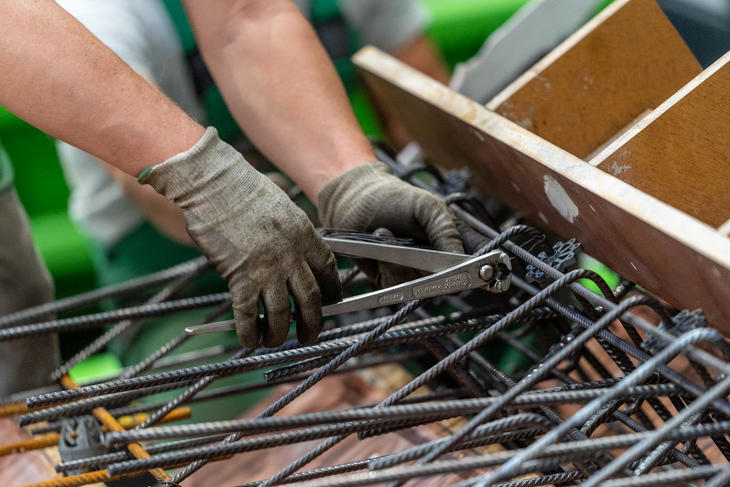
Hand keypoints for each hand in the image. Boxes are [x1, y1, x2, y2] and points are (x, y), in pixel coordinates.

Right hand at [141, 128, 339, 347]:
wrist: (214, 183)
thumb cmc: (241, 190)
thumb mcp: (281, 208)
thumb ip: (291, 234)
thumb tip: (293, 256)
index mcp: (305, 234)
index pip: (328, 270)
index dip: (332, 291)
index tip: (331, 302)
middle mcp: (291, 255)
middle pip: (311, 299)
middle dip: (313, 323)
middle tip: (310, 336)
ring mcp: (267, 268)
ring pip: (282, 314)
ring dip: (279, 334)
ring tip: (275, 341)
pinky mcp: (240, 277)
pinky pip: (249, 315)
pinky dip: (249, 332)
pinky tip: (248, 341)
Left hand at [318, 162, 463, 286]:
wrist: (355, 202)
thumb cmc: (395, 198)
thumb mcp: (427, 208)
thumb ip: (446, 232)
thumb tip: (462, 259)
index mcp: (456, 241)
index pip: (476, 263)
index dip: (476, 270)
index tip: (460, 267)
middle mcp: (439, 263)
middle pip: (448, 283)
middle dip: (427, 265)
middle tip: (412, 244)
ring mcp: (415, 275)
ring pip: (418, 286)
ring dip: (399, 259)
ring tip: (385, 232)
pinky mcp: (391, 282)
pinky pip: (395, 285)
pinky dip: (384, 264)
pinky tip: (377, 244)